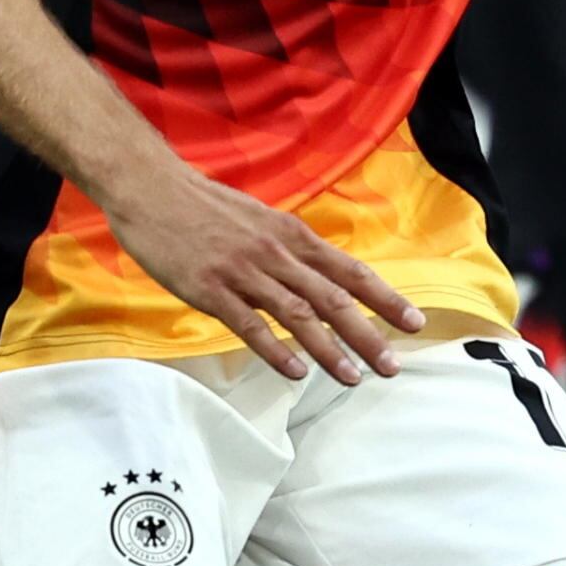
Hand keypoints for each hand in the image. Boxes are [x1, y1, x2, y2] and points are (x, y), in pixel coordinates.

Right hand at [99, 153, 424, 383]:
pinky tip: (296, 372)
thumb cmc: (204, 205)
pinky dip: (276, 351)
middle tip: (393, 366)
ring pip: (298, 315)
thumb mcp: (259, 219)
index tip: (414, 322)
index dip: (384, 298)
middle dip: (368, 334)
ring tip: (353, 378)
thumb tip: (320, 277)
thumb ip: (289, 249)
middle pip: (333, 298)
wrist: (151, 187)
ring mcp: (243, 271)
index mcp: (291, 235)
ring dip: (329, 350)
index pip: (350, 270)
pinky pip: (249, 325)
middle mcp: (276, 253)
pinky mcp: (210, 288)